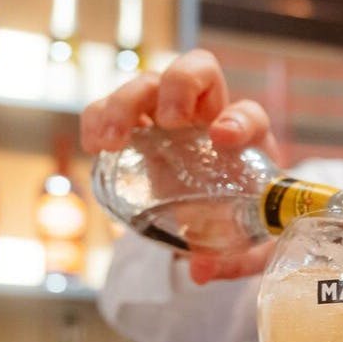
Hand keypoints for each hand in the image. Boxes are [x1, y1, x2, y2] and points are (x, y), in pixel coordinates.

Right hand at [81, 50, 283, 283]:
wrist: (212, 222)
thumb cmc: (238, 225)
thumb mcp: (246, 247)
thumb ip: (231, 259)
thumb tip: (200, 270)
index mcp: (245, 142)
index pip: (248, 115)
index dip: (239, 121)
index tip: (223, 138)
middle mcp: (207, 118)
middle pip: (196, 71)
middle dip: (179, 86)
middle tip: (168, 120)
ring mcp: (167, 118)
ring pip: (148, 82)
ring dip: (127, 102)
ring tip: (112, 140)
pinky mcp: (134, 129)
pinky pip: (110, 107)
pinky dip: (99, 116)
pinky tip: (94, 144)